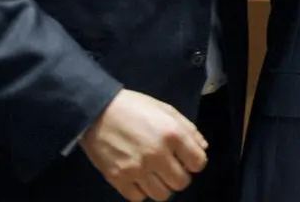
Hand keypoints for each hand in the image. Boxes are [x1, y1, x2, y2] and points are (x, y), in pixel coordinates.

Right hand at [79, 89, 208, 201]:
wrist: (97, 110)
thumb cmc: (135, 107)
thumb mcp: (167, 110)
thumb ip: (189, 130)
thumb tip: (203, 148)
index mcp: (173, 135)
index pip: (198, 163)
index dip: (194, 162)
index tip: (186, 158)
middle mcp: (157, 155)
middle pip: (181, 182)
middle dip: (179, 176)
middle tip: (170, 167)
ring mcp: (137, 169)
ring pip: (162, 194)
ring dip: (162, 185)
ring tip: (155, 174)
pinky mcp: (118, 178)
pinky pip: (138, 198)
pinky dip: (141, 191)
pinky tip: (138, 178)